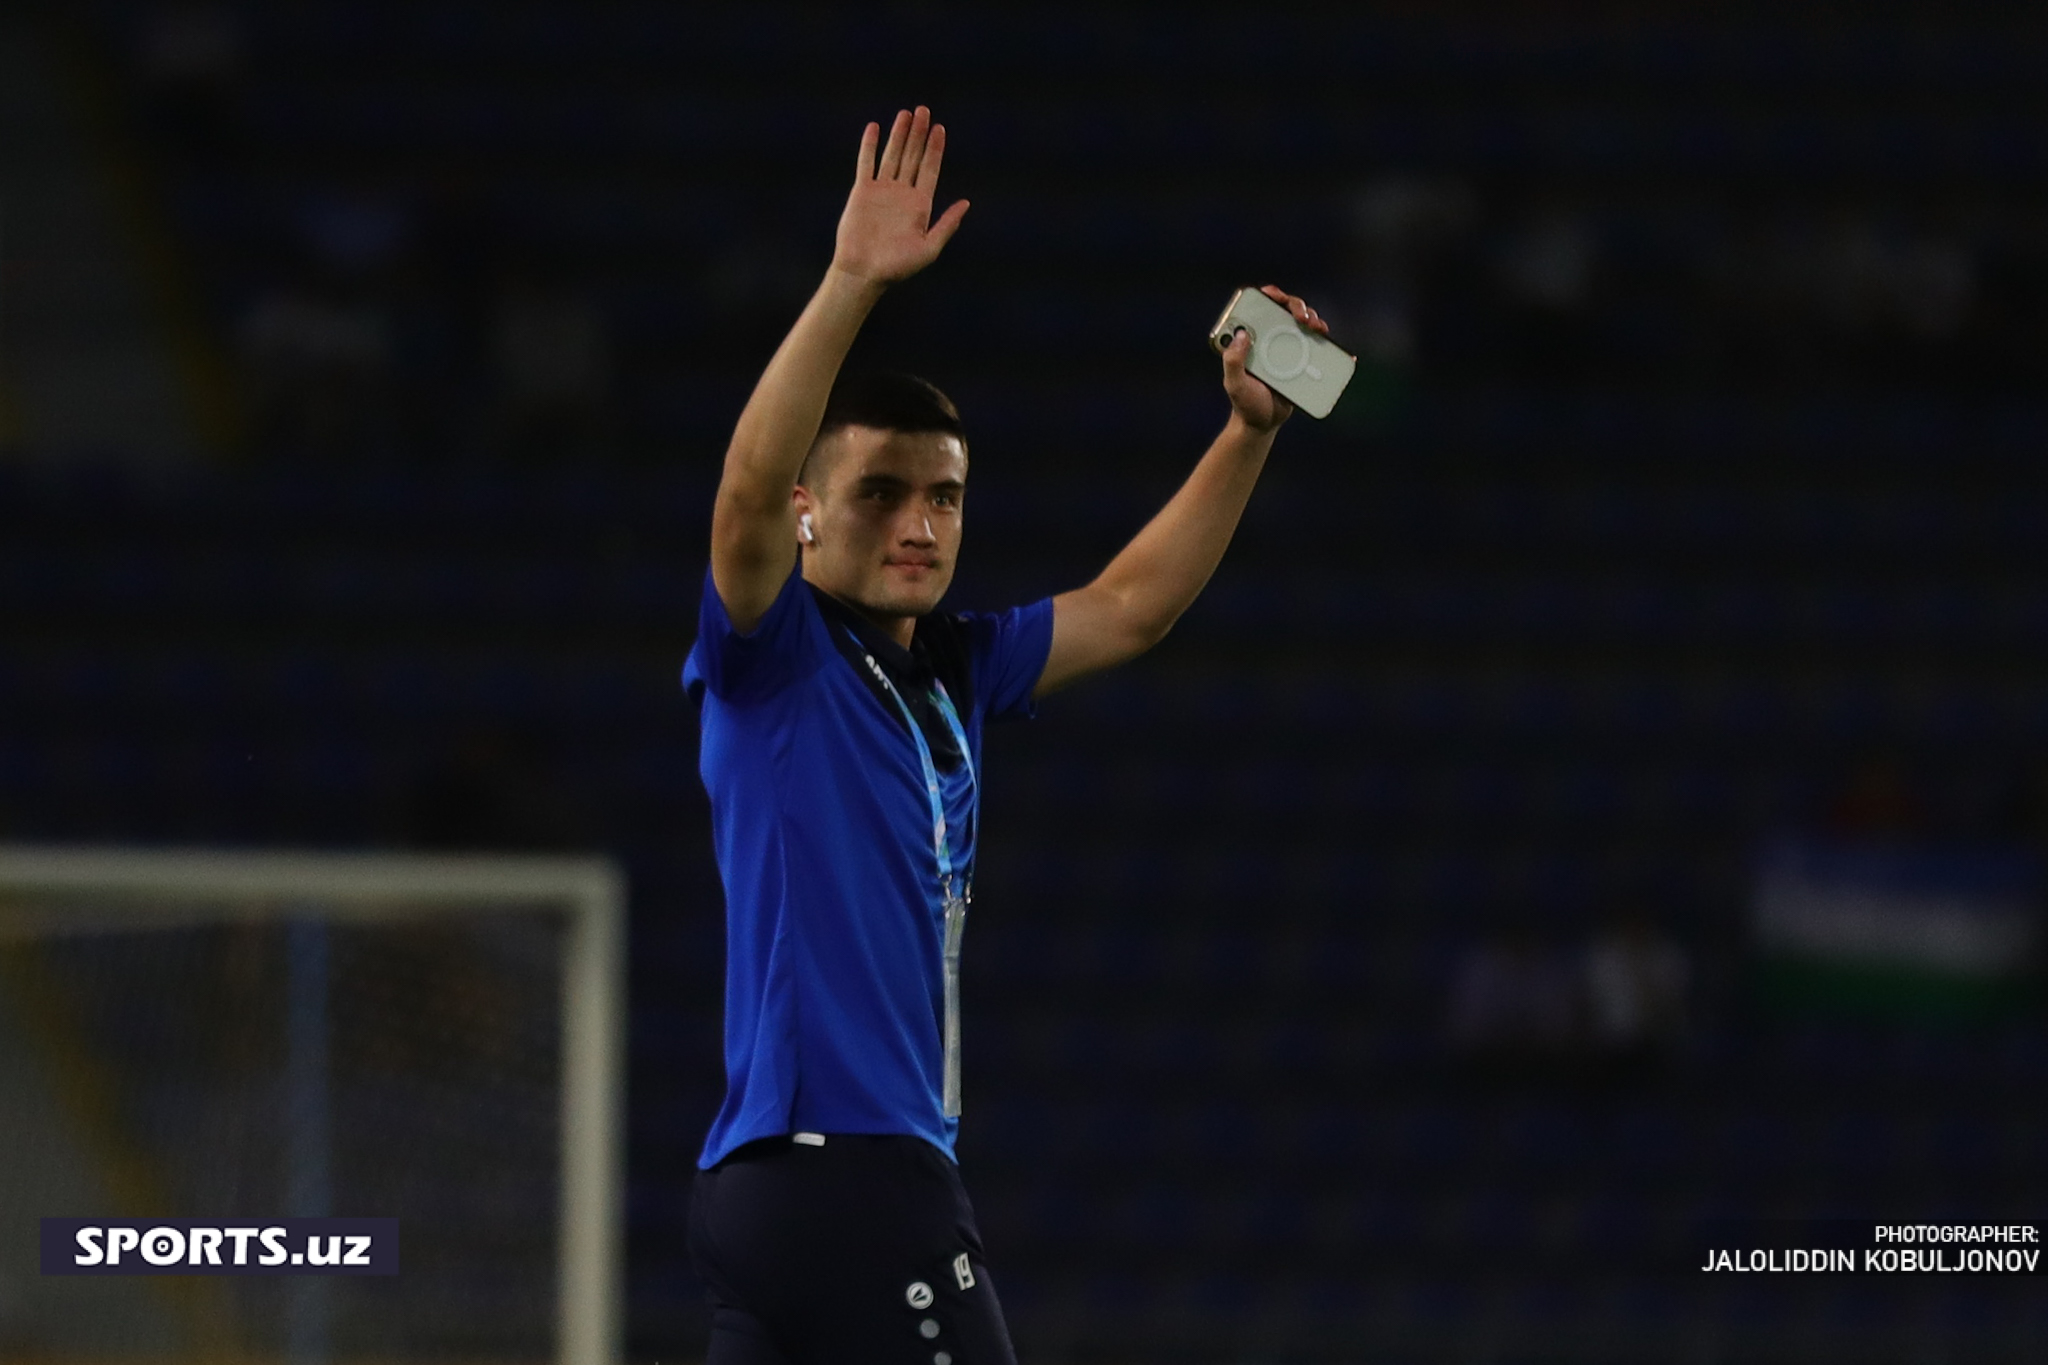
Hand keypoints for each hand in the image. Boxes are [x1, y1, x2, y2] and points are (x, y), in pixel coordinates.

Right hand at [831, 106, 969, 286]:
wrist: (864, 272)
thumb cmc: (897, 267)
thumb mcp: (929, 248)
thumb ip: (947, 225)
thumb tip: (966, 203)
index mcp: (920, 205)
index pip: (930, 169)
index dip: (935, 149)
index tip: (940, 129)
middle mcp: (902, 193)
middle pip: (913, 156)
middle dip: (919, 134)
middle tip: (924, 110)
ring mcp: (882, 191)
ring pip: (892, 155)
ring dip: (899, 134)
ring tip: (906, 113)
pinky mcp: (862, 191)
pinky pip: (867, 163)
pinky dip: (870, 146)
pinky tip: (875, 128)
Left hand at [1220, 285, 1328, 432]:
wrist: (1263, 423)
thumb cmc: (1245, 403)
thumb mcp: (1235, 383)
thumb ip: (1232, 361)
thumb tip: (1242, 334)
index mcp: (1251, 339)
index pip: (1260, 308)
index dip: (1268, 295)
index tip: (1275, 295)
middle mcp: (1270, 338)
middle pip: (1286, 310)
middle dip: (1297, 306)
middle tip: (1303, 317)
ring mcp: (1287, 348)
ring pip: (1303, 324)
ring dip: (1313, 318)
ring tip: (1318, 327)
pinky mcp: (1302, 360)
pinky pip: (1316, 346)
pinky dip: (1327, 341)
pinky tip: (1333, 342)